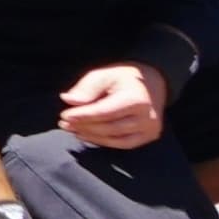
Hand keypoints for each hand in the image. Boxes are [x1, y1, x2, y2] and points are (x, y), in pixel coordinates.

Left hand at [54, 61, 171, 149]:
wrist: (154, 82)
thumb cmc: (124, 78)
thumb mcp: (105, 74)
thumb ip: (87, 88)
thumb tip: (68, 100)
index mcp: (136, 99)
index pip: (104, 112)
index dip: (83, 116)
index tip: (64, 115)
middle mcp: (147, 117)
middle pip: (109, 127)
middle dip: (84, 126)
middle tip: (63, 123)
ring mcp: (150, 129)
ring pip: (115, 138)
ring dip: (91, 136)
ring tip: (71, 129)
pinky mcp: (149, 136)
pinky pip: (123, 144)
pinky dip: (103, 141)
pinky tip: (86, 135)